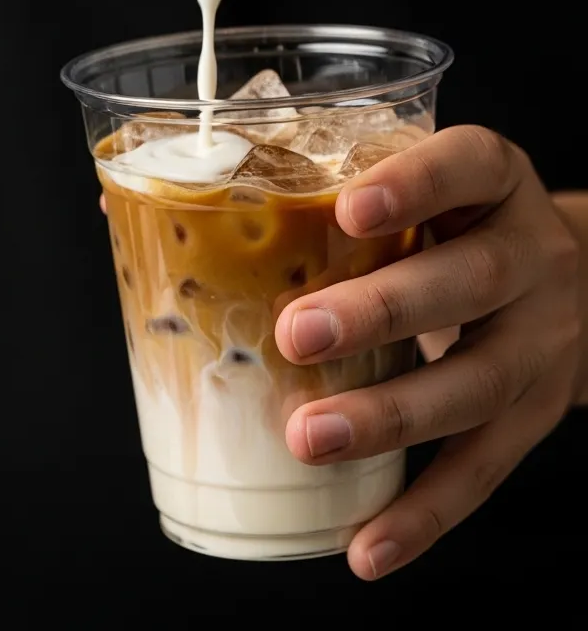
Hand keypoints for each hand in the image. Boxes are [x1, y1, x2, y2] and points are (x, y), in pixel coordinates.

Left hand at [274, 125, 581, 579]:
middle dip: (381, 309)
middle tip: (297, 333)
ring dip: (389, 416)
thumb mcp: (426, 189)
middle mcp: (531, 256)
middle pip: (471, 280)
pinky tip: (366, 547)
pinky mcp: (536, 416)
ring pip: (475, 384)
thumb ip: (337, 194)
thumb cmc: (455, 226)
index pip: (468, 165)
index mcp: (496, 182)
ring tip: (310, 439)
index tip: (347, 208)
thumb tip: (166, 213)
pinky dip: (423, 514)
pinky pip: (483, 470)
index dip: (414, 184)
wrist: (571, 282)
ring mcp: (540, 342)